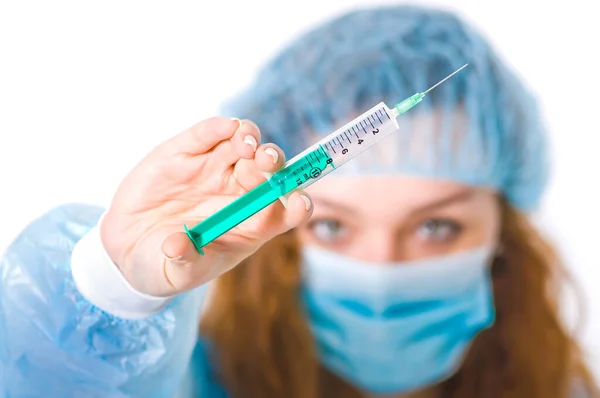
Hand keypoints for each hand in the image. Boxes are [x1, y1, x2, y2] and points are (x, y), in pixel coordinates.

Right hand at [100, 117, 312, 296]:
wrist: (126, 246)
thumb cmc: (164, 264)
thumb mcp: (174, 273)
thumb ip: (182, 262)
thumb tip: (176, 246)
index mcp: (251, 224)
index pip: (287, 210)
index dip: (297, 205)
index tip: (298, 203)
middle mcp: (240, 192)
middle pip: (271, 170)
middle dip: (274, 163)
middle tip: (266, 161)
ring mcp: (215, 169)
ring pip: (245, 143)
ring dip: (251, 139)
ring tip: (247, 145)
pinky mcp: (188, 152)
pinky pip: (209, 133)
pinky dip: (219, 127)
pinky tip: (225, 128)